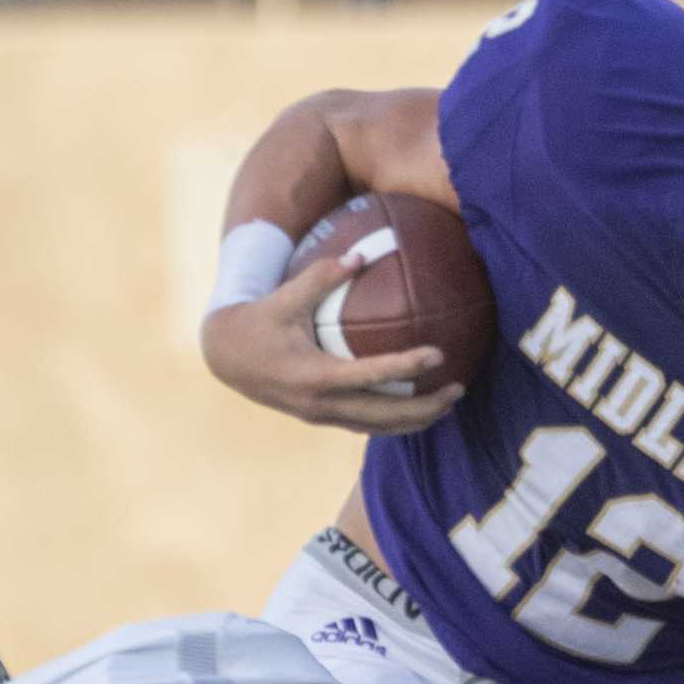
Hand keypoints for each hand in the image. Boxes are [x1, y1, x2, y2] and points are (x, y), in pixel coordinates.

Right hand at [200, 253, 463, 434]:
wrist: (225, 359)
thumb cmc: (257, 322)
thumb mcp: (285, 297)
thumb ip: (322, 276)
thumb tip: (362, 255)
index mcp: (315, 375)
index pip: (372, 375)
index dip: (407, 366)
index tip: (438, 354)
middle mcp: (322, 404)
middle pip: (385, 415)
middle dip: (425, 407)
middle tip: (458, 390)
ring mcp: (323, 417)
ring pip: (379, 428)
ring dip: (415, 421)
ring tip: (447, 406)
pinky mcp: (323, 419)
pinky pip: (367, 424)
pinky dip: (394, 420)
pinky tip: (418, 407)